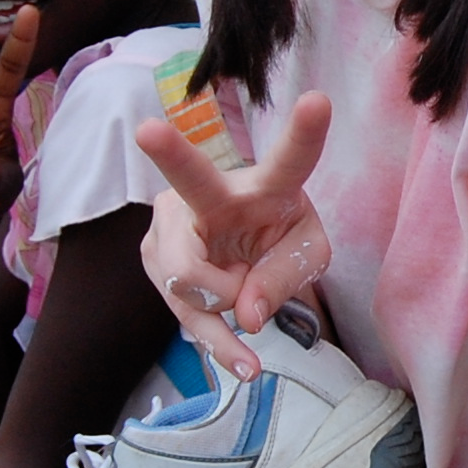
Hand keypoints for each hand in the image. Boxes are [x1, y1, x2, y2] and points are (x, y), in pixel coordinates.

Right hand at [135, 91, 332, 378]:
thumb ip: (283, 279)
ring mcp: (174, 224)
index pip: (290, 159)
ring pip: (188, 274)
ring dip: (227, 303)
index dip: (304, 132)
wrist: (237, 254)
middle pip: (191, 178)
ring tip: (246, 306)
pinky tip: (246, 366)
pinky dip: (220, 343)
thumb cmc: (278, 239)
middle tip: (149, 130)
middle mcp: (211, 193)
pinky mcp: (156, 260)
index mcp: (267, 184)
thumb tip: (245, 315)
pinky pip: (184, 309)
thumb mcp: (305, 254)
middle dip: (170, 152)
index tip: (319, 100)